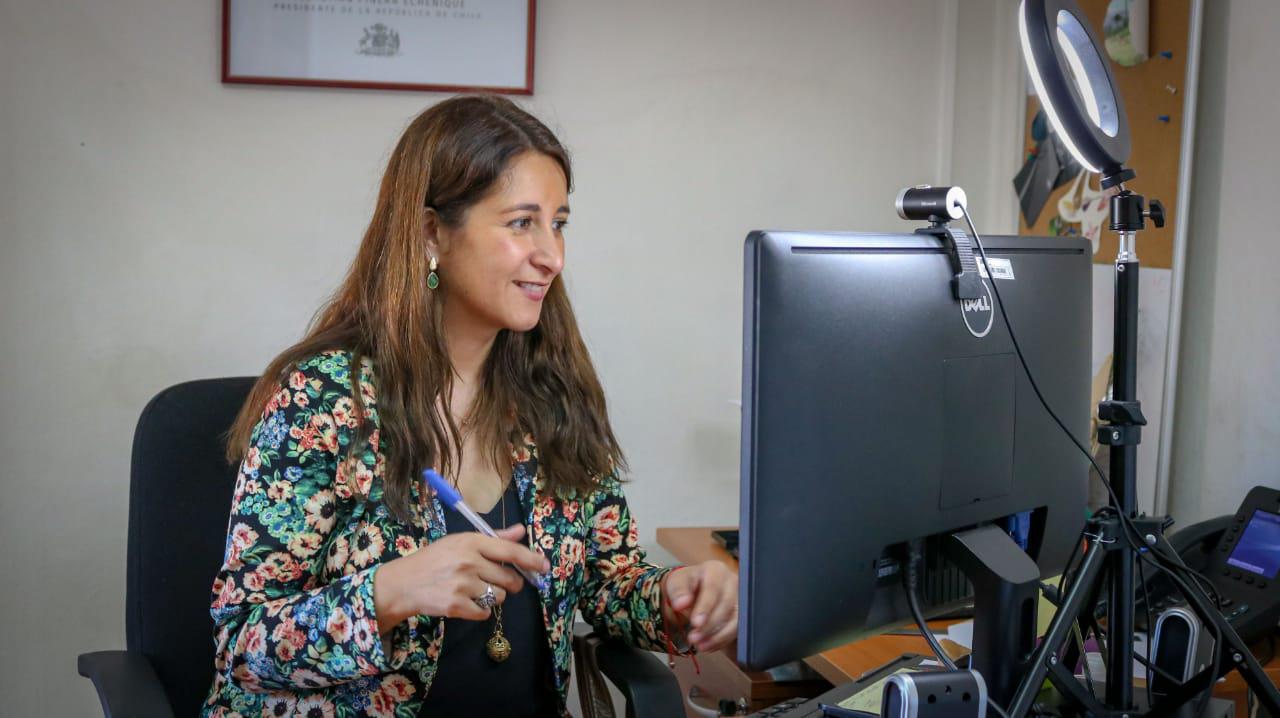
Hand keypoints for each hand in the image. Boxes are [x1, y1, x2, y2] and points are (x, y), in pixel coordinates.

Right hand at [374, 524, 549, 634]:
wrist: (404, 583)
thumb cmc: (434, 559)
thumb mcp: (460, 541)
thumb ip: (493, 538)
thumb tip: (521, 531)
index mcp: (471, 542)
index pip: (510, 551)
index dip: (531, 559)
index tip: (545, 566)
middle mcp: (469, 562)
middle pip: (509, 578)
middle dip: (512, 583)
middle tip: (501, 582)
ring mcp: (463, 585)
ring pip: (500, 597)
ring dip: (493, 597)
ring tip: (475, 590)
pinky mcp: (457, 606)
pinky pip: (485, 613)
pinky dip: (480, 611)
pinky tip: (466, 602)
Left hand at [662, 560, 737, 653]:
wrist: (694, 592)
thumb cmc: (687, 585)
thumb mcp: (677, 583)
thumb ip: (679, 592)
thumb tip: (681, 603)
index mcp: (716, 570)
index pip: (713, 588)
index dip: (705, 607)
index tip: (695, 623)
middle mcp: (732, 582)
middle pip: (726, 605)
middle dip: (709, 625)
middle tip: (694, 638)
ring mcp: (740, 598)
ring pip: (735, 619)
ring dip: (717, 636)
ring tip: (700, 645)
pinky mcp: (742, 614)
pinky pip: (736, 630)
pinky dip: (722, 640)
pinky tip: (708, 645)